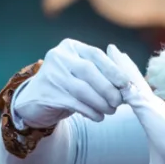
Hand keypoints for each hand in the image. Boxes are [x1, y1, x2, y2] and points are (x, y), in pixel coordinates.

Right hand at [13, 40, 128, 128]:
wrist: (35, 102)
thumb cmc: (67, 86)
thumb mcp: (82, 74)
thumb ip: (102, 73)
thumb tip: (129, 84)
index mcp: (71, 46)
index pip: (96, 55)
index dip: (114, 70)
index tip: (127, 84)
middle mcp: (59, 57)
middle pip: (89, 71)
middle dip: (108, 88)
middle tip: (119, 101)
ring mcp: (51, 74)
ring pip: (82, 89)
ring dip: (101, 102)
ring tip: (111, 111)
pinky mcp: (47, 93)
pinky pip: (74, 103)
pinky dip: (90, 111)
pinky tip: (98, 116)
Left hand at [107, 44, 164, 163]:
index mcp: (153, 118)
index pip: (134, 99)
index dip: (122, 87)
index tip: (113, 77)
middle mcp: (152, 107)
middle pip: (131, 83)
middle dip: (119, 67)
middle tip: (107, 52)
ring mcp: (150, 103)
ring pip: (129, 79)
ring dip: (118, 63)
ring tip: (107, 48)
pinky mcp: (148, 105)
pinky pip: (129, 85)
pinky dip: (120, 72)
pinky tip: (111, 59)